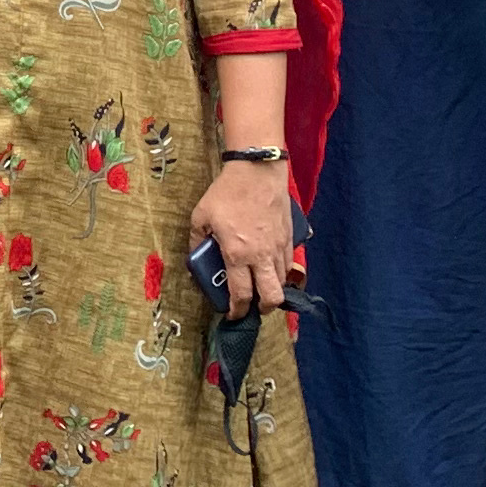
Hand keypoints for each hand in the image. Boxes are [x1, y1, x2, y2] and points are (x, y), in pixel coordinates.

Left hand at [188, 158, 293, 315]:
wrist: (257, 171)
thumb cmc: (227, 193)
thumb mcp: (201, 217)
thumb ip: (197, 242)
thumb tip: (196, 259)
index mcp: (237, 255)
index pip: (241, 295)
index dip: (237, 311)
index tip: (232, 315)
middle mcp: (261, 256)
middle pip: (271, 298)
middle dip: (262, 309)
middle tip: (252, 307)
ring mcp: (278, 248)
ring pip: (282, 282)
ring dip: (272, 290)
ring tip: (260, 287)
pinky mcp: (289, 238)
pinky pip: (288, 264)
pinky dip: (281, 272)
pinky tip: (270, 267)